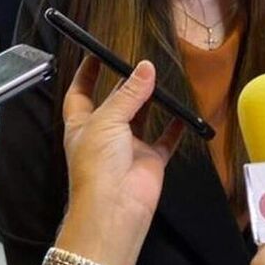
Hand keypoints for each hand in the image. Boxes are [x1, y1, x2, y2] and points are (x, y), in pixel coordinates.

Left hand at [62, 57, 182, 223]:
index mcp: (82, 125)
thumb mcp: (108, 120)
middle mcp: (104, 135)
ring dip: (150, 101)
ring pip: (140, 119)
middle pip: (114, 103)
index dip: (86, 76)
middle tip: (141, 63)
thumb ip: (129, 94)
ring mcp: (128, 148)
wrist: (115, 208)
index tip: (95, 56)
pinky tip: (184, 115)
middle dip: (125, 85)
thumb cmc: (97, 165)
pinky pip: (165, 141)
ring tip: (162, 79)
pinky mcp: (149, 161)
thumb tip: (146, 67)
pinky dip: (175, 128)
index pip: (80, 94)